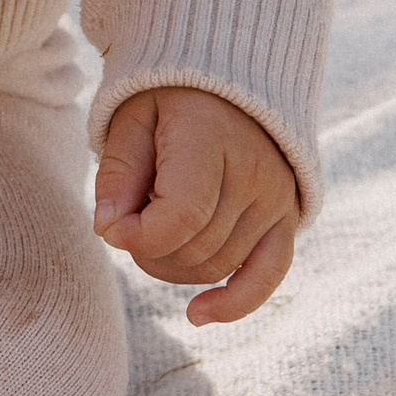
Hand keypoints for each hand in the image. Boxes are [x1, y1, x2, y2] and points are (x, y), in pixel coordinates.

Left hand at [95, 87, 298, 323]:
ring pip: (217, 266)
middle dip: (148, 247)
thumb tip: (108, 230)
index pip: (182, 216)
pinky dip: (235, 302)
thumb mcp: (131, 120)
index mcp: (212, 139)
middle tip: (129, 217)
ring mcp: (276, 198)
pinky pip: (268, 275)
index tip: (110, 226)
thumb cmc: (168, 100)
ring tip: (153, 232)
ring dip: (173, 266)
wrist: (229, 79)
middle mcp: (254, 172)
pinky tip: (198, 316)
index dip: (140, 236)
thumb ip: (117, 173)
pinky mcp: (287, 218)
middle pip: (195, 247)